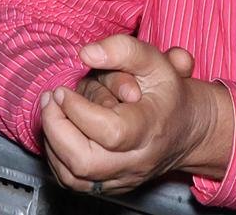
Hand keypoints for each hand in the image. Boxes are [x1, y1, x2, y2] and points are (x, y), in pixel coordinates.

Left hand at [38, 34, 230, 193]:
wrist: (186, 129)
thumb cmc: (167, 93)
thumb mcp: (154, 61)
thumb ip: (122, 50)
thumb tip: (86, 54)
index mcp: (148, 129)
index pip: (109, 132)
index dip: (77, 110)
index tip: (63, 89)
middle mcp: (135, 161)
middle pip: (85, 162)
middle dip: (56, 129)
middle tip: (50, 100)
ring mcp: (122, 177)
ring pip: (74, 177)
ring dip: (52, 143)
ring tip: (51, 112)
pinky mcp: (110, 186)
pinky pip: (73, 182)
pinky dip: (57, 158)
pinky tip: (59, 131)